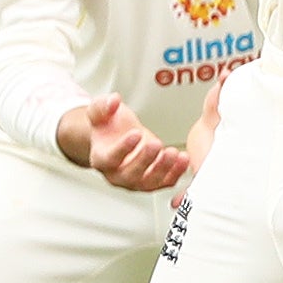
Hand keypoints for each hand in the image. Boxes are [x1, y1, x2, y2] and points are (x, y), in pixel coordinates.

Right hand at [59, 93, 190, 192]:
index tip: (136, 133)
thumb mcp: (100, 111)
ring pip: (149, 182)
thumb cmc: (108, 126)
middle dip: (145, 160)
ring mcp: (135, 181)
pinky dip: (176, 172)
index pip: (110, 159)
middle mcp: (116, 175)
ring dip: (163, 169)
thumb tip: (113, 100)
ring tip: (173, 152)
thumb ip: (103, 106)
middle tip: (155, 143)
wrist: (118, 136)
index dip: (123, 148)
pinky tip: (182, 158)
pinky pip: (165, 182)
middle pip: (130, 174)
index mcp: (101, 159)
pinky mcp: (153, 181)